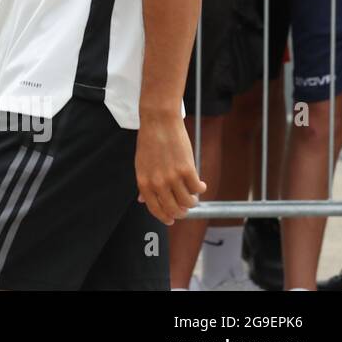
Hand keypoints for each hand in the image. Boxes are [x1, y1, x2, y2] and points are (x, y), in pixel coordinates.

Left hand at [135, 110, 205, 225]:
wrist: (159, 122)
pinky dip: (201, 189)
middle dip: (181, 212)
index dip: (165, 217)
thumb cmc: (149, 142)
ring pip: (188, 202)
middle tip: (185, 208)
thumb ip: (144, 185)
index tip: (171, 220)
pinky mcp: (187, 170)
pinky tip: (200, 184)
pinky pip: (198, 189)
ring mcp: (173, 177)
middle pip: (174, 209)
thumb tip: (142, 200)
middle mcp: (158, 183)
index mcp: (144, 182)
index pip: (155, 209)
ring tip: (193, 194)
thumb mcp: (141, 164)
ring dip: (193, 201)